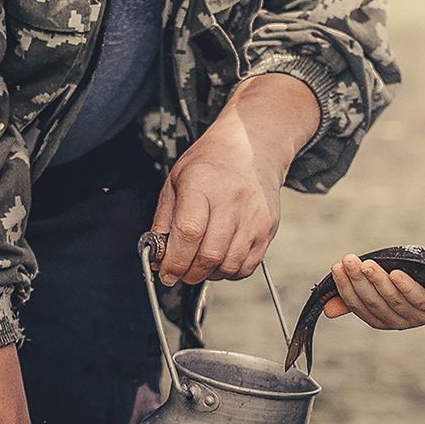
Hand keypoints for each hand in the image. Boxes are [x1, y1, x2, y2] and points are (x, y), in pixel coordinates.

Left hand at [150, 74, 315, 284]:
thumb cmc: (210, 164)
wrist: (252, 148)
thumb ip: (164, 220)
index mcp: (202, 184)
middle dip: (188, 274)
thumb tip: (157, 256)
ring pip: (228, 266)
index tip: (165, 271)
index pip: (188, 232)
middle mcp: (232, 201)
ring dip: (208, 275)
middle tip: (179, 273)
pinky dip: (229, 272)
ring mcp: (253, 216)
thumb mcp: (176, 181)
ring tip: (199, 265)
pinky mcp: (267, 228)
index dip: (174, 260)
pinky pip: (247, 266)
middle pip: (209, 255)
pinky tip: (219, 260)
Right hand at [323, 254, 424, 328]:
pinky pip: (417, 298)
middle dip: (358, 281)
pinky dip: (405, 286)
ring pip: (393, 299)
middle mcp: (396, 321)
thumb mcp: (381, 291)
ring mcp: (416, 316)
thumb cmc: (407, 288)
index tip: (337, 267)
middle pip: (373, 302)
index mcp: (380, 319)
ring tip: (367, 264)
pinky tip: (396, 273)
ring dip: (378, 282)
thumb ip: (357, 297)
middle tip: (348, 260)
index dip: (345, 288)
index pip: (358, 305)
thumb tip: (327, 308)